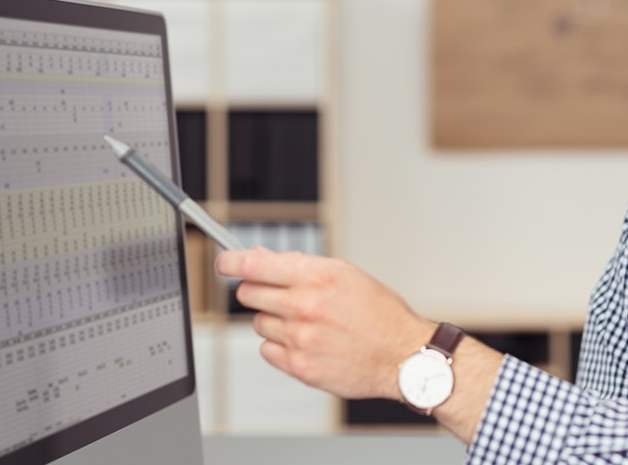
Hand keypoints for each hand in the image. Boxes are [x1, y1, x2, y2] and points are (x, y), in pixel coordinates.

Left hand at [215, 248, 435, 400]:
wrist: (402, 356)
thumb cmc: (380, 314)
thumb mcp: (346, 274)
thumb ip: (301, 266)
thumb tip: (263, 259)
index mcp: (317, 276)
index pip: (254, 265)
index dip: (232, 262)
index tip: (225, 262)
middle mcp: (305, 306)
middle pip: (248, 293)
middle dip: (257, 290)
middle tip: (277, 294)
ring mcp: (300, 338)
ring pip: (258, 323)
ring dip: (274, 320)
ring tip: (307, 323)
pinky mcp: (300, 367)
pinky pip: (268, 350)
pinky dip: (280, 345)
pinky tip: (306, 342)